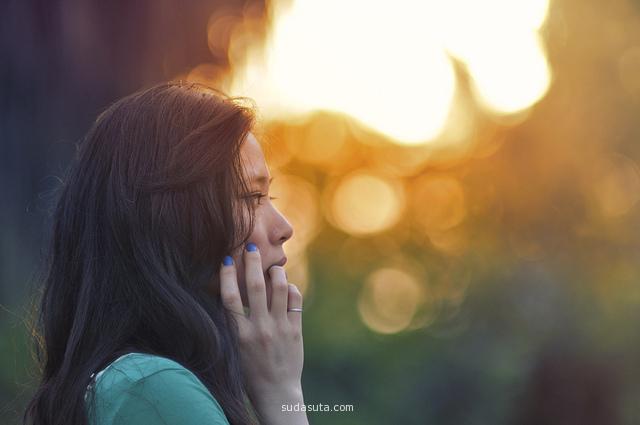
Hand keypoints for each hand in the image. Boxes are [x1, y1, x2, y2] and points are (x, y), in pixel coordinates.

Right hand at [219, 244, 306, 424]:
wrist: (276, 392)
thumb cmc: (250, 371)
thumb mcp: (235, 347)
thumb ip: (236, 322)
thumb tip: (233, 293)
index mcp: (240, 334)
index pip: (229, 298)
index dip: (226, 275)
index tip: (225, 259)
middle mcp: (259, 328)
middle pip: (255, 286)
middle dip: (253, 261)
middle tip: (251, 245)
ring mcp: (280, 328)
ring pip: (280, 288)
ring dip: (276, 271)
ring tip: (273, 265)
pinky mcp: (295, 331)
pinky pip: (295, 301)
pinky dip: (291, 288)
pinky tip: (287, 287)